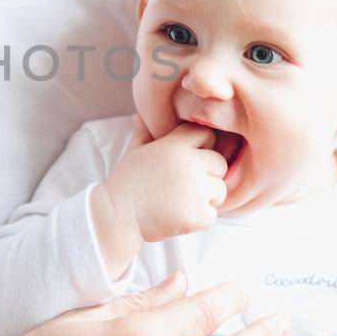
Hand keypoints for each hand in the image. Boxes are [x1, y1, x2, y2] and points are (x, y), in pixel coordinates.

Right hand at [91, 115, 228, 277]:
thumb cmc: (125, 183)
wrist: (116, 216)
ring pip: (220, 191)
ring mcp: (195, 191)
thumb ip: (143, 133)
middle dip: (208, 175)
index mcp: (174, 146)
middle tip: (186, 187)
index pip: (207, 135)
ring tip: (180, 202)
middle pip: (220, 164)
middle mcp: (189, 164)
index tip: (188, 162)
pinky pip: (212, 215)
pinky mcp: (197, 215)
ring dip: (206, 199)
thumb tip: (139, 116)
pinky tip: (177, 217)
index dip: (202, 147)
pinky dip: (198, 219)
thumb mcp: (133, 153)